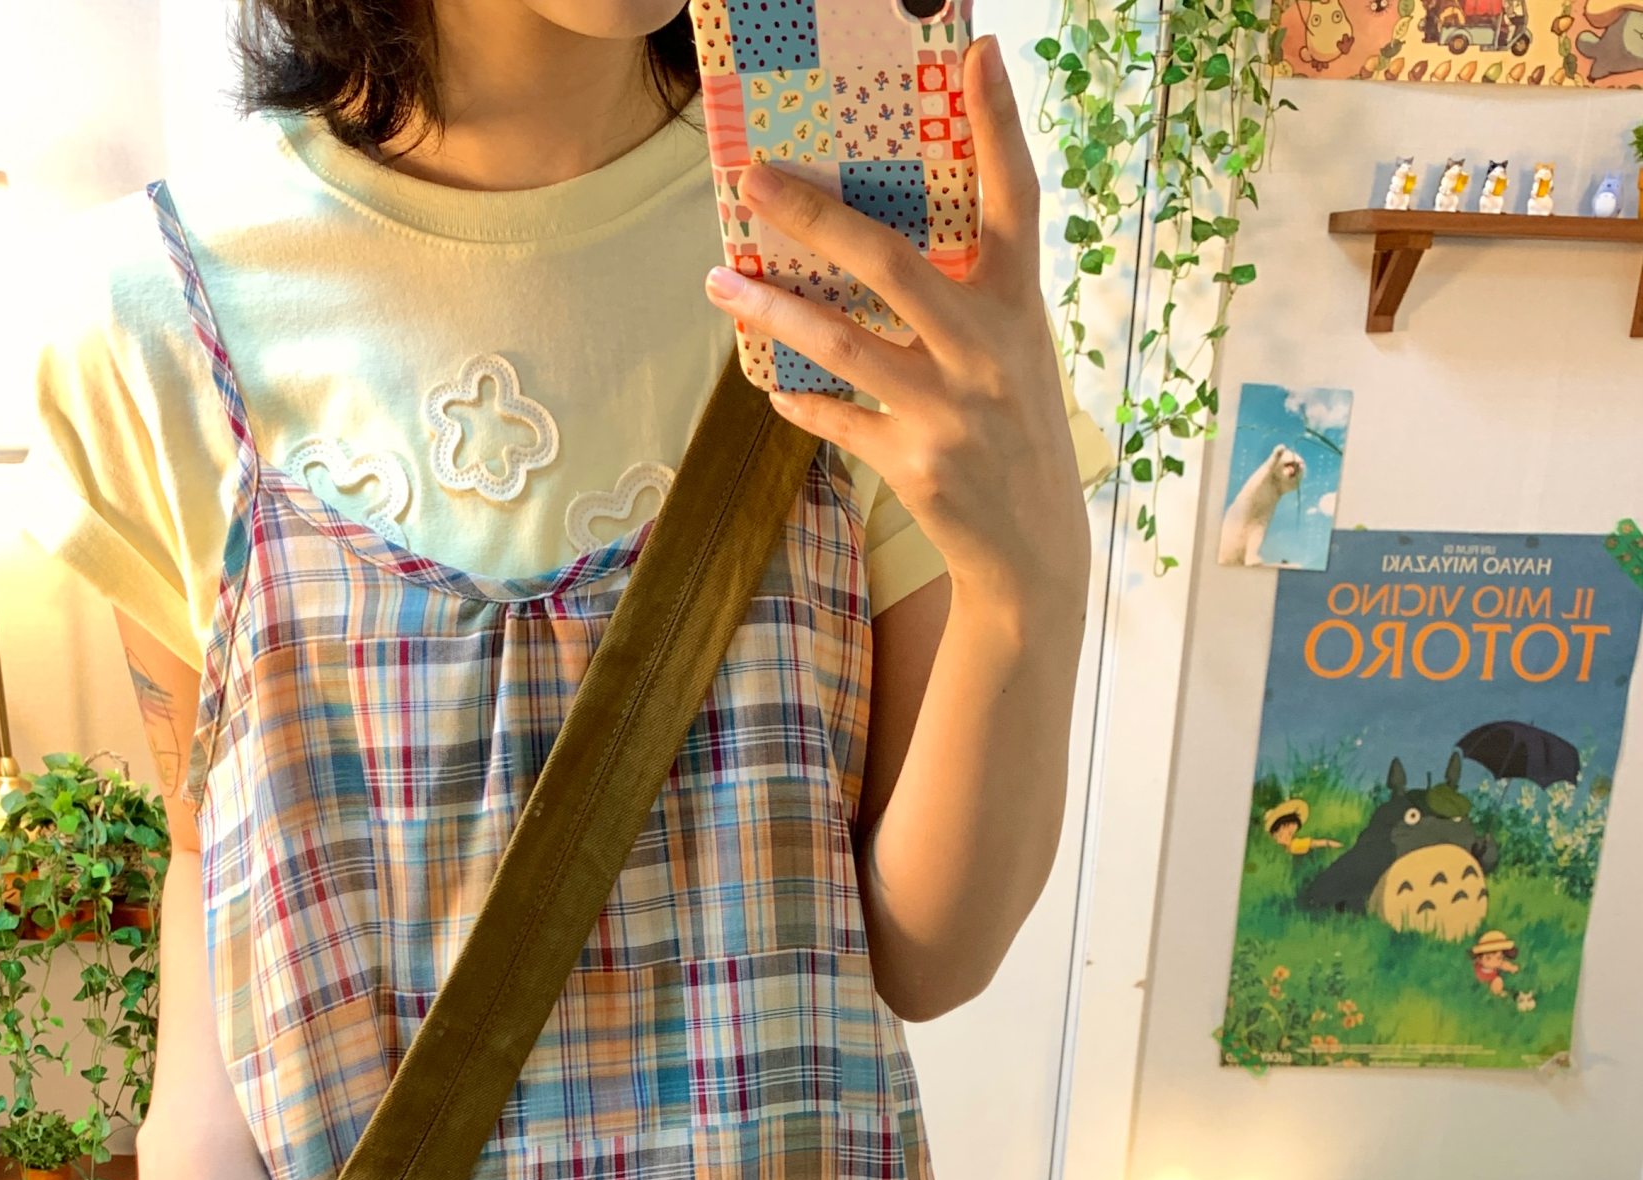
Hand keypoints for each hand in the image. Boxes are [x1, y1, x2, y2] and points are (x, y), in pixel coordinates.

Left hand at [704, 35, 1086, 643]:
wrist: (1034, 552)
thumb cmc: (1014, 431)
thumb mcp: (1013, 351)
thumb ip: (965, 296)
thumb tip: (875, 242)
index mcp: (1018, 307)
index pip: (1016, 199)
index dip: (1000, 126)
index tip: (978, 52)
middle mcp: (988, 351)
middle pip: (892, 264)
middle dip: (816, 216)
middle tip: (754, 180)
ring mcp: (950, 411)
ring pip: (843, 344)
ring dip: (773, 309)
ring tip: (721, 280)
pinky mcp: (915, 465)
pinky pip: (837, 418)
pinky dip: (800, 400)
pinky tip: (768, 383)